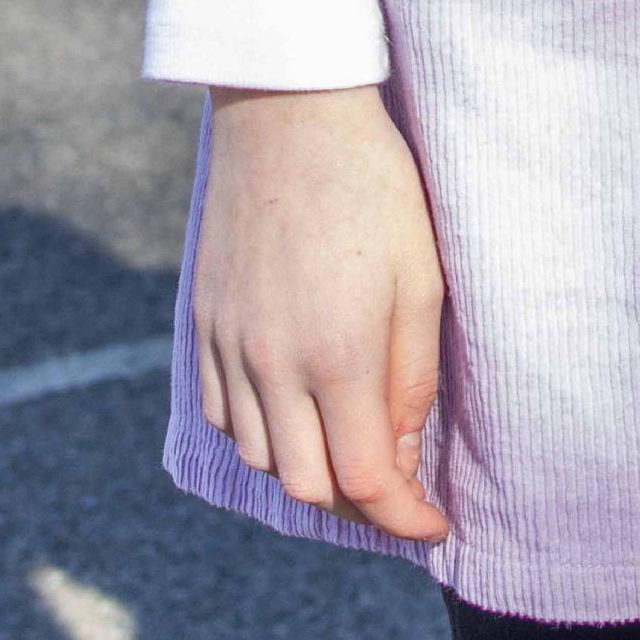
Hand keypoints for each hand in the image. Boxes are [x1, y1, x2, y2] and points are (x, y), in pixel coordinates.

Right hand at [193, 84, 448, 539]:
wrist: (286, 113)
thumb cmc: (373, 186)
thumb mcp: (420, 276)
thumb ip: (410, 375)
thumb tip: (402, 454)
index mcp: (336, 353)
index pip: (363, 479)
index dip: (403, 517)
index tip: (436, 525)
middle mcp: (271, 363)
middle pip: (305, 485)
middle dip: (358, 504)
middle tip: (401, 489)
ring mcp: (229, 346)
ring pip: (260, 457)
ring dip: (308, 470)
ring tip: (353, 450)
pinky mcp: (203, 324)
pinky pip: (225, 414)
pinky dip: (262, 432)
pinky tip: (298, 410)